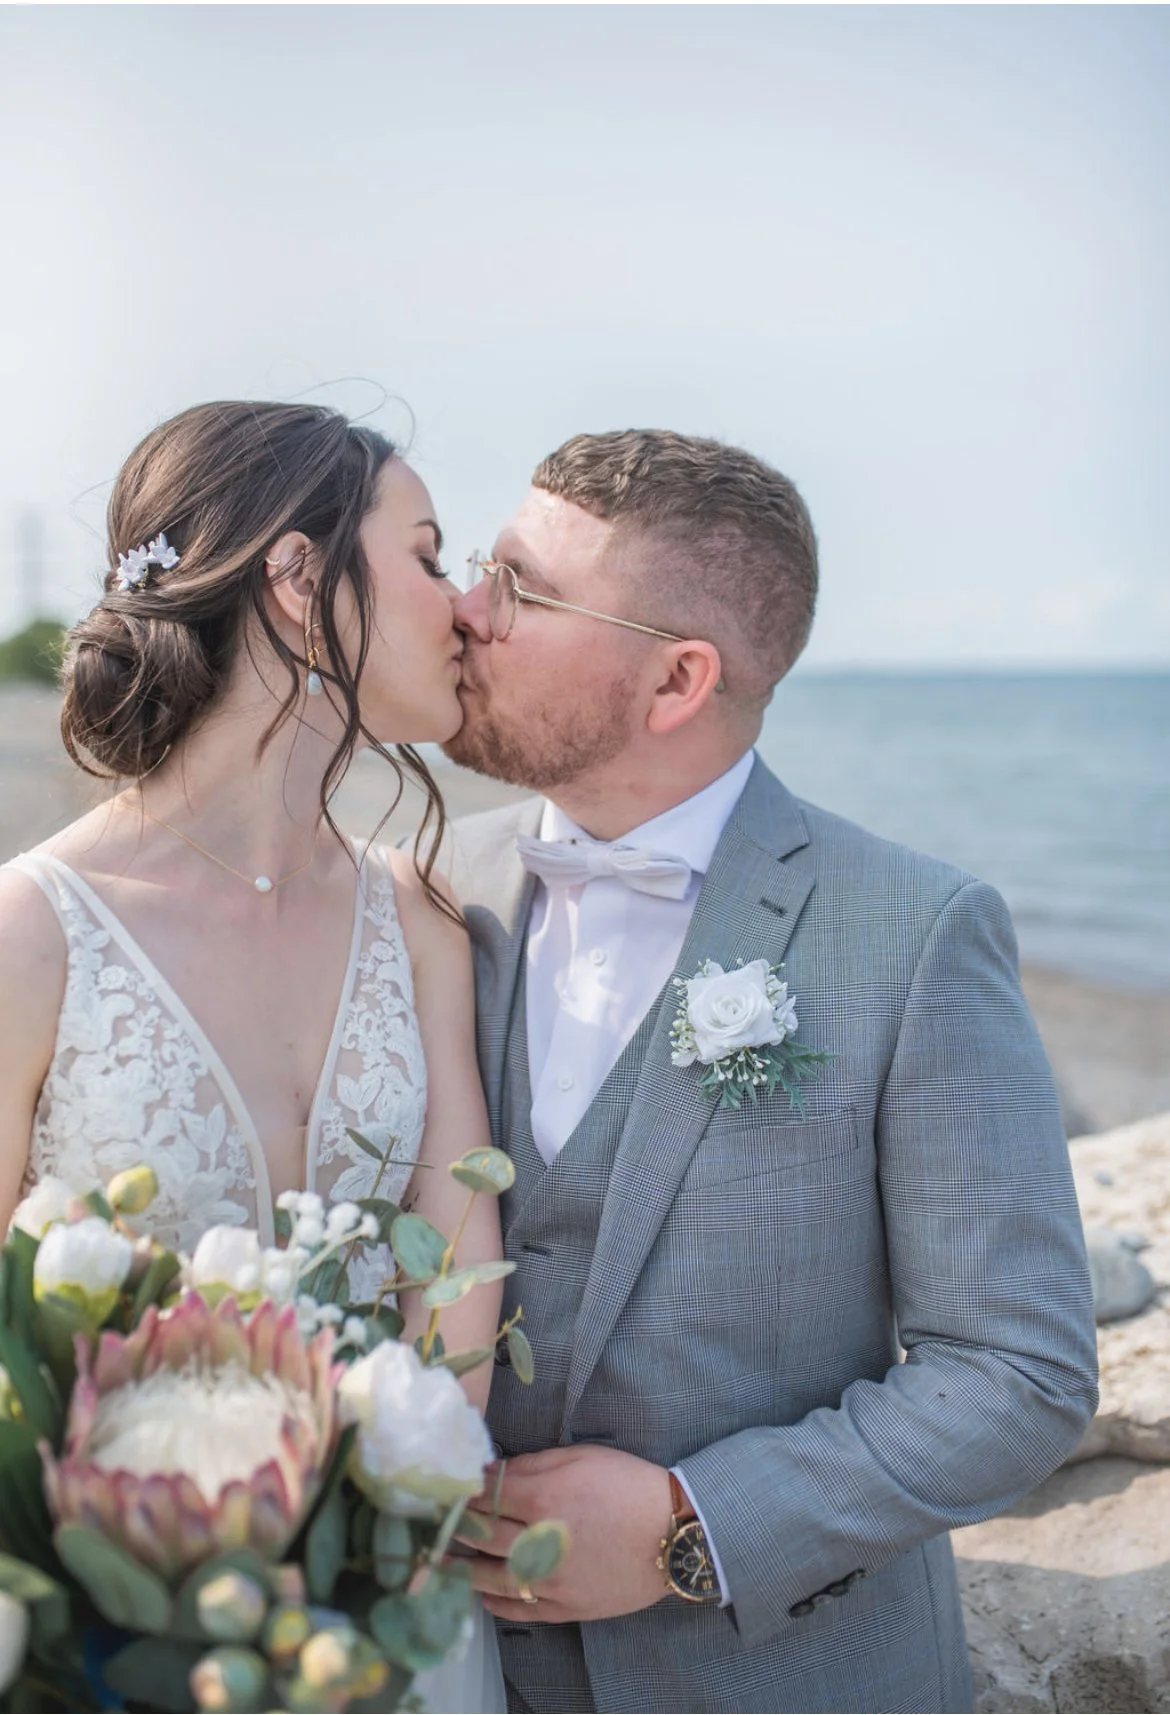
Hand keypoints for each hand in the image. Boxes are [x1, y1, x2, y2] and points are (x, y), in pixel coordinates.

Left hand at [460, 1445, 673, 1623]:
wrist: (674, 1533)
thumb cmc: (630, 1485)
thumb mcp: (582, 1457)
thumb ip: (534, 1464)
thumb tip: (497, 1470)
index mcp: (542, 1499)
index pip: (485, 1494)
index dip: (463, 1489)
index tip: (446, 1487)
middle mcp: (538, 1543)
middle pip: (481, 1535)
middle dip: (455, 1526)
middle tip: (434, 1521)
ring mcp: (550, 1580)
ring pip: (491, 1577)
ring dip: (461, 1568)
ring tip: (440, 1560)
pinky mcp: (565, 1607)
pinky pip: (519, 1608)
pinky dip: (495, 1601)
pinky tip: (480, 1592)